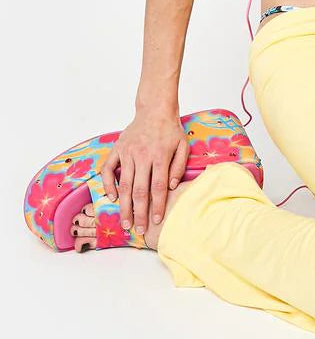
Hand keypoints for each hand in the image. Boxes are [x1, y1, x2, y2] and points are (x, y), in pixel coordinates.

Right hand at [101, 111, 190, 233]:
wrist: (155, 109)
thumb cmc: (171, 130)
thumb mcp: (183, 146)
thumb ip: (179, 167)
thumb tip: (171, 187)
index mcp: (160, 156)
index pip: (158, 187)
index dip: (157, 206)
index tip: (157, 221)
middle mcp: (142, 155)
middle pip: (139, 190)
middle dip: (138, 212)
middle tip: (138, 230)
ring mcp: (127, 152)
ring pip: (124, 184)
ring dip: (124, 205)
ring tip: (125, 221)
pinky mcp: (117, 149)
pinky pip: (108, 169)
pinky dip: (108, 184)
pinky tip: (112, 197)